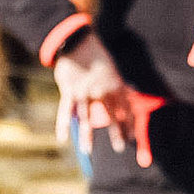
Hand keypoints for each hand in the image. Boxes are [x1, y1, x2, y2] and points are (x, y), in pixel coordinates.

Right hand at [52, 31, 143, 157]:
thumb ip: (119, 85)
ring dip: (87, 135)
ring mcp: (84, 92)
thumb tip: (130, 94)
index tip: (131, 138)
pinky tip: (62, 138)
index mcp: (115, 85)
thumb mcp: (112, 69)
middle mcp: (101, 90)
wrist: (78, 42)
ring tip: (87, 151)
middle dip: (116, 132)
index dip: (128, 124)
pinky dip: (63, 125)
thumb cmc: (96, 56)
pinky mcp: (69, 90)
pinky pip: (65, 111)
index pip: (125, 109)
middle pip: (110, 115)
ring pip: (85, 118)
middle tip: (120, 148)